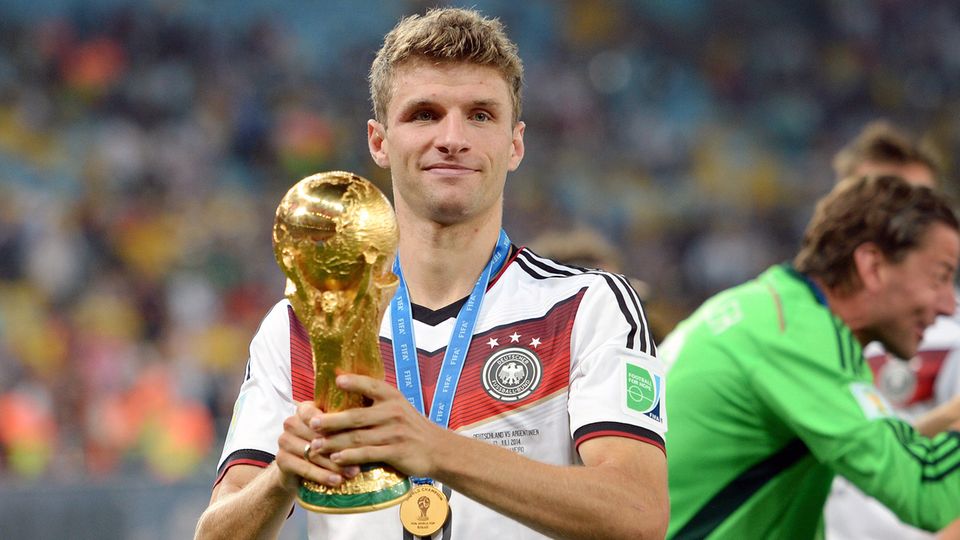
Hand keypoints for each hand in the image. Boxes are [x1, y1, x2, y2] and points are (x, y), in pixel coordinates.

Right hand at [275, 401, 359, 491]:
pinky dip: (322, 475)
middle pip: (319, 435)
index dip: (337, 422)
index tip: (358, 430)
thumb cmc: (324, 444)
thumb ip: (346, 420)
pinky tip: (336, 481)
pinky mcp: (281, 460)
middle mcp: (291, 422)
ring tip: (353, 472)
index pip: (321, 412)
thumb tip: (375, 415)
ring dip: (334, 464)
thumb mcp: (333, 430)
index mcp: (304, 409)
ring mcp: (284, 441)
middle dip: (341, 447)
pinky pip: (304, 468)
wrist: (297, 469)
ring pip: (314, 452)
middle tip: (362, 457)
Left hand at [309, 374, 446, 476]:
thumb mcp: (398, 407)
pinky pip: (368, 454)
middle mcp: (393, 412)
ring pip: (358, 437)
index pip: (371, 386)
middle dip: (332, 421)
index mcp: (392, 397)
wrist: (437, 448)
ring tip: (316, 446)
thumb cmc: (410, 427)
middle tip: (313, 423)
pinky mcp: (396, 452)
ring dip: (334, 442)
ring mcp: (395, 433)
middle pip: (357, 416)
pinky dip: (350, 457)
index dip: (355, 382)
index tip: (337, 380)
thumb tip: (341, 392)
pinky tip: (336, 458)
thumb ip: (375, 402)